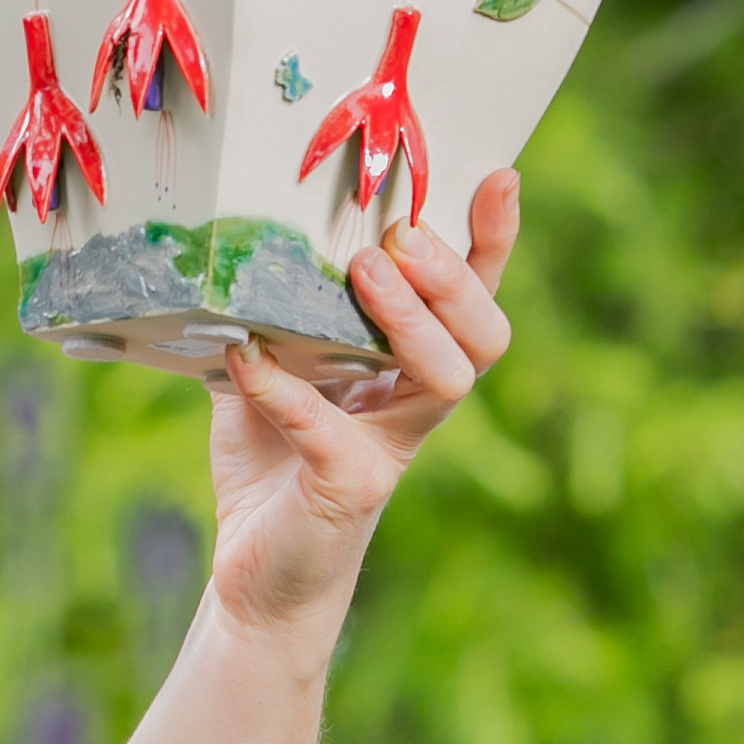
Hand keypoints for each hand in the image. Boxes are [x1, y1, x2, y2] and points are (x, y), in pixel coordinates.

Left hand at [201, 167, 520, 634]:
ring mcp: (390, 450)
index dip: (492, 243)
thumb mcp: (269, 366)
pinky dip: (286, 391)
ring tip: (364, 271)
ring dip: (407, 320)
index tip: (498, 176)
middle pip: (481, 336)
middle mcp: (416, 407)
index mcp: (409, 369)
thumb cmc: (271, 458)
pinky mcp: (348, 489)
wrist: (254, 567)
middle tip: (400, 238)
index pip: (472, 300)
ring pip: (446, 380)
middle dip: (452, 279)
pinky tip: (248, 357)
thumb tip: (245, 233)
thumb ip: (274, 311)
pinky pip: (329, 431)